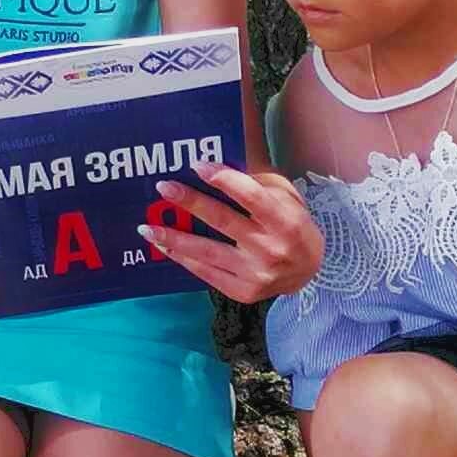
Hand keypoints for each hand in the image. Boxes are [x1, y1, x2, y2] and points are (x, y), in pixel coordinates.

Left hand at [138, 162, 322, 302]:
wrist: (308, 271)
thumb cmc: (291, 223)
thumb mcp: (285, 197)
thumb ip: (255, 183)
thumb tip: (214, 170)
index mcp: (286, 221)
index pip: (251, 197)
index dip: (224, 180)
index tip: (196, 165)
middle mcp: (271, 249)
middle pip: (224, 222)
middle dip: (191, 202)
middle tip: (163, 186)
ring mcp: (257, 274)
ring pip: (208, 252)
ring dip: (174, 237)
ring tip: (147, 226)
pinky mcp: (244, 292)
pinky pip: (206, 273)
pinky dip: (183, 258)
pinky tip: (164, 246)